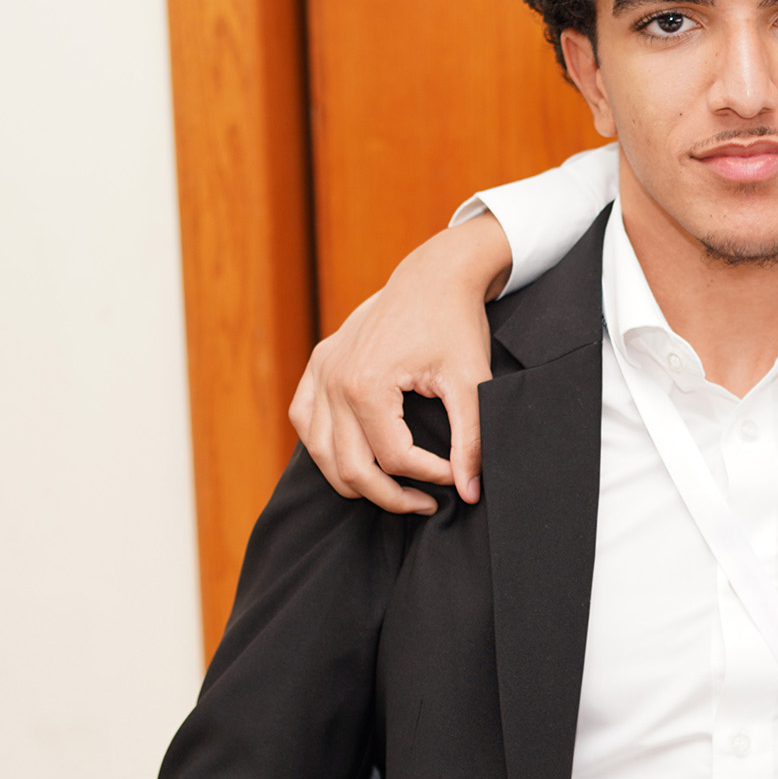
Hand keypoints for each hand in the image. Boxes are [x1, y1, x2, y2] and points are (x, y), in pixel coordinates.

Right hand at [290, 215, 514, 512]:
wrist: (434, 276)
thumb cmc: (455, 324)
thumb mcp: (472, 383)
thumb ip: (471, 441)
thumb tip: (470, 492)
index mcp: (367, 385)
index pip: (394, 459)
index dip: (430, 477)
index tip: (457, 476)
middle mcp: (334, 380)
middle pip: (350, 467)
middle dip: (390, 496)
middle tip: (425, 503)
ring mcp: (320, 371)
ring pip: (321, 453)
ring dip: (354, 480)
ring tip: (395, 489)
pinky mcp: (318, 364)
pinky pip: (305, 420)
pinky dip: (324, 446)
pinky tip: (355, 455)